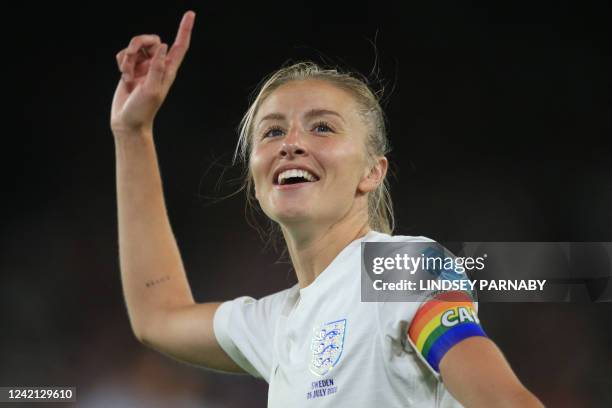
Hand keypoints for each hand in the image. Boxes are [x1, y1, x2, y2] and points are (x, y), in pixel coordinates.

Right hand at [110, 11, 195, 136]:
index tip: (190, 14)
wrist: (127, 121)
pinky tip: (124, 76)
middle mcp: (158, 66)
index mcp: (168, 70)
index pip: (179, 46)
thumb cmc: (142, 110)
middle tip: (131, 54)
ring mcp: (144, 67)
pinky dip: (122, 62)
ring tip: (128, 74)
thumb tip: (163, 46)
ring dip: (128, 56)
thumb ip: (157, 67)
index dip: (185, 30)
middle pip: (152, 40)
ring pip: (136, 46)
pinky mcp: (131, 69)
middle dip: (139, 42)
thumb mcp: (152, 89)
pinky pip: (125, 54)